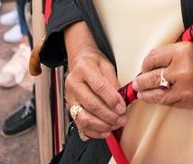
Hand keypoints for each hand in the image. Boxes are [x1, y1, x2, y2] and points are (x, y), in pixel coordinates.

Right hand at [64, 23, 126, 139]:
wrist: (79, 61)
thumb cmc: (94, 63)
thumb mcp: (107, 66)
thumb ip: (113, 82)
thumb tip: (120, 101)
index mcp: (83, 68)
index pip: (99, 86)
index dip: (112, 99)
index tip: (122, 107)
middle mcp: (73, 83)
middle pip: (91, 104)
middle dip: (109, 115)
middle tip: (122, 118)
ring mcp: (70, 97)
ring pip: (84, 118)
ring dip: (102, 125)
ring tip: (115, 125)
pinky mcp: (70, 108)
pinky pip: (80, 124)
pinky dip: (94, 131)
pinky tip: (105, 131)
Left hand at [130, 43, 192, 110]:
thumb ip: (175, 54)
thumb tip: (157, 63)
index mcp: (182, 51)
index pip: (152, 58)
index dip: (146, 63)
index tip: (145, 65)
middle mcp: (181, 71)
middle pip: (150, 77)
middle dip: (141, 80)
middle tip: (137, 81)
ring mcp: (186, 90)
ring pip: (156, 95)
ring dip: (146, 93)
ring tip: (141, 92)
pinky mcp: (191, 103)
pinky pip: (170, 103)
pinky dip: (162, 100)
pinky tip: (159, 98)